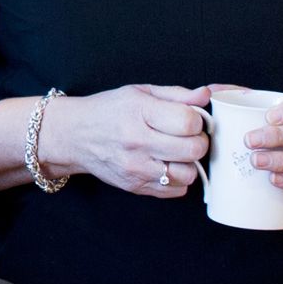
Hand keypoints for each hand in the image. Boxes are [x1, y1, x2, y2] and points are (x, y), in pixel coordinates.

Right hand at [39, 84, 215, 199]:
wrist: (75, 135)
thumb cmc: (108, 111)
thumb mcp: (141, 92)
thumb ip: (177, 95)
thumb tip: (207, 94)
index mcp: (140, 113)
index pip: (189, 122)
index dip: (196, 120)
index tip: (189, 119)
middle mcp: (137, 142)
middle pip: (193, 150)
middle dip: (198, 142)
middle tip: (187, 137)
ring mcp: (136, 168)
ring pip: (188, 175)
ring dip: (189, 164)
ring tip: (176, 153)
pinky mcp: (136, 187)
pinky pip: (175, 191)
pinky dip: (177, 180)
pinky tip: (165, 165)